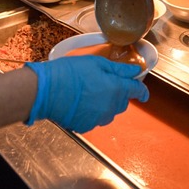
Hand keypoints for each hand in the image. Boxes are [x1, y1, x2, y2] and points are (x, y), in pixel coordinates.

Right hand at [24, 56, 148, 132]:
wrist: (45, 90)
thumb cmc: (69, 72)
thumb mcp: (96, 63)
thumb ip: (119, 69)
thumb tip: (135, 71)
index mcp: (116, 89)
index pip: (137, 91)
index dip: (142, 91)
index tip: (143, 92)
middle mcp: (111, 107)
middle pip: (122, 102)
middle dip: (118, 94)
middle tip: (103, 83)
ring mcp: (98, 119)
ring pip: (109, 112)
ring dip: (105, 104)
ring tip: (88, 93)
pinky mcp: (85, 126)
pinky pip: (95, 119)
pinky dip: (91, 112)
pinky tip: (79, 102)